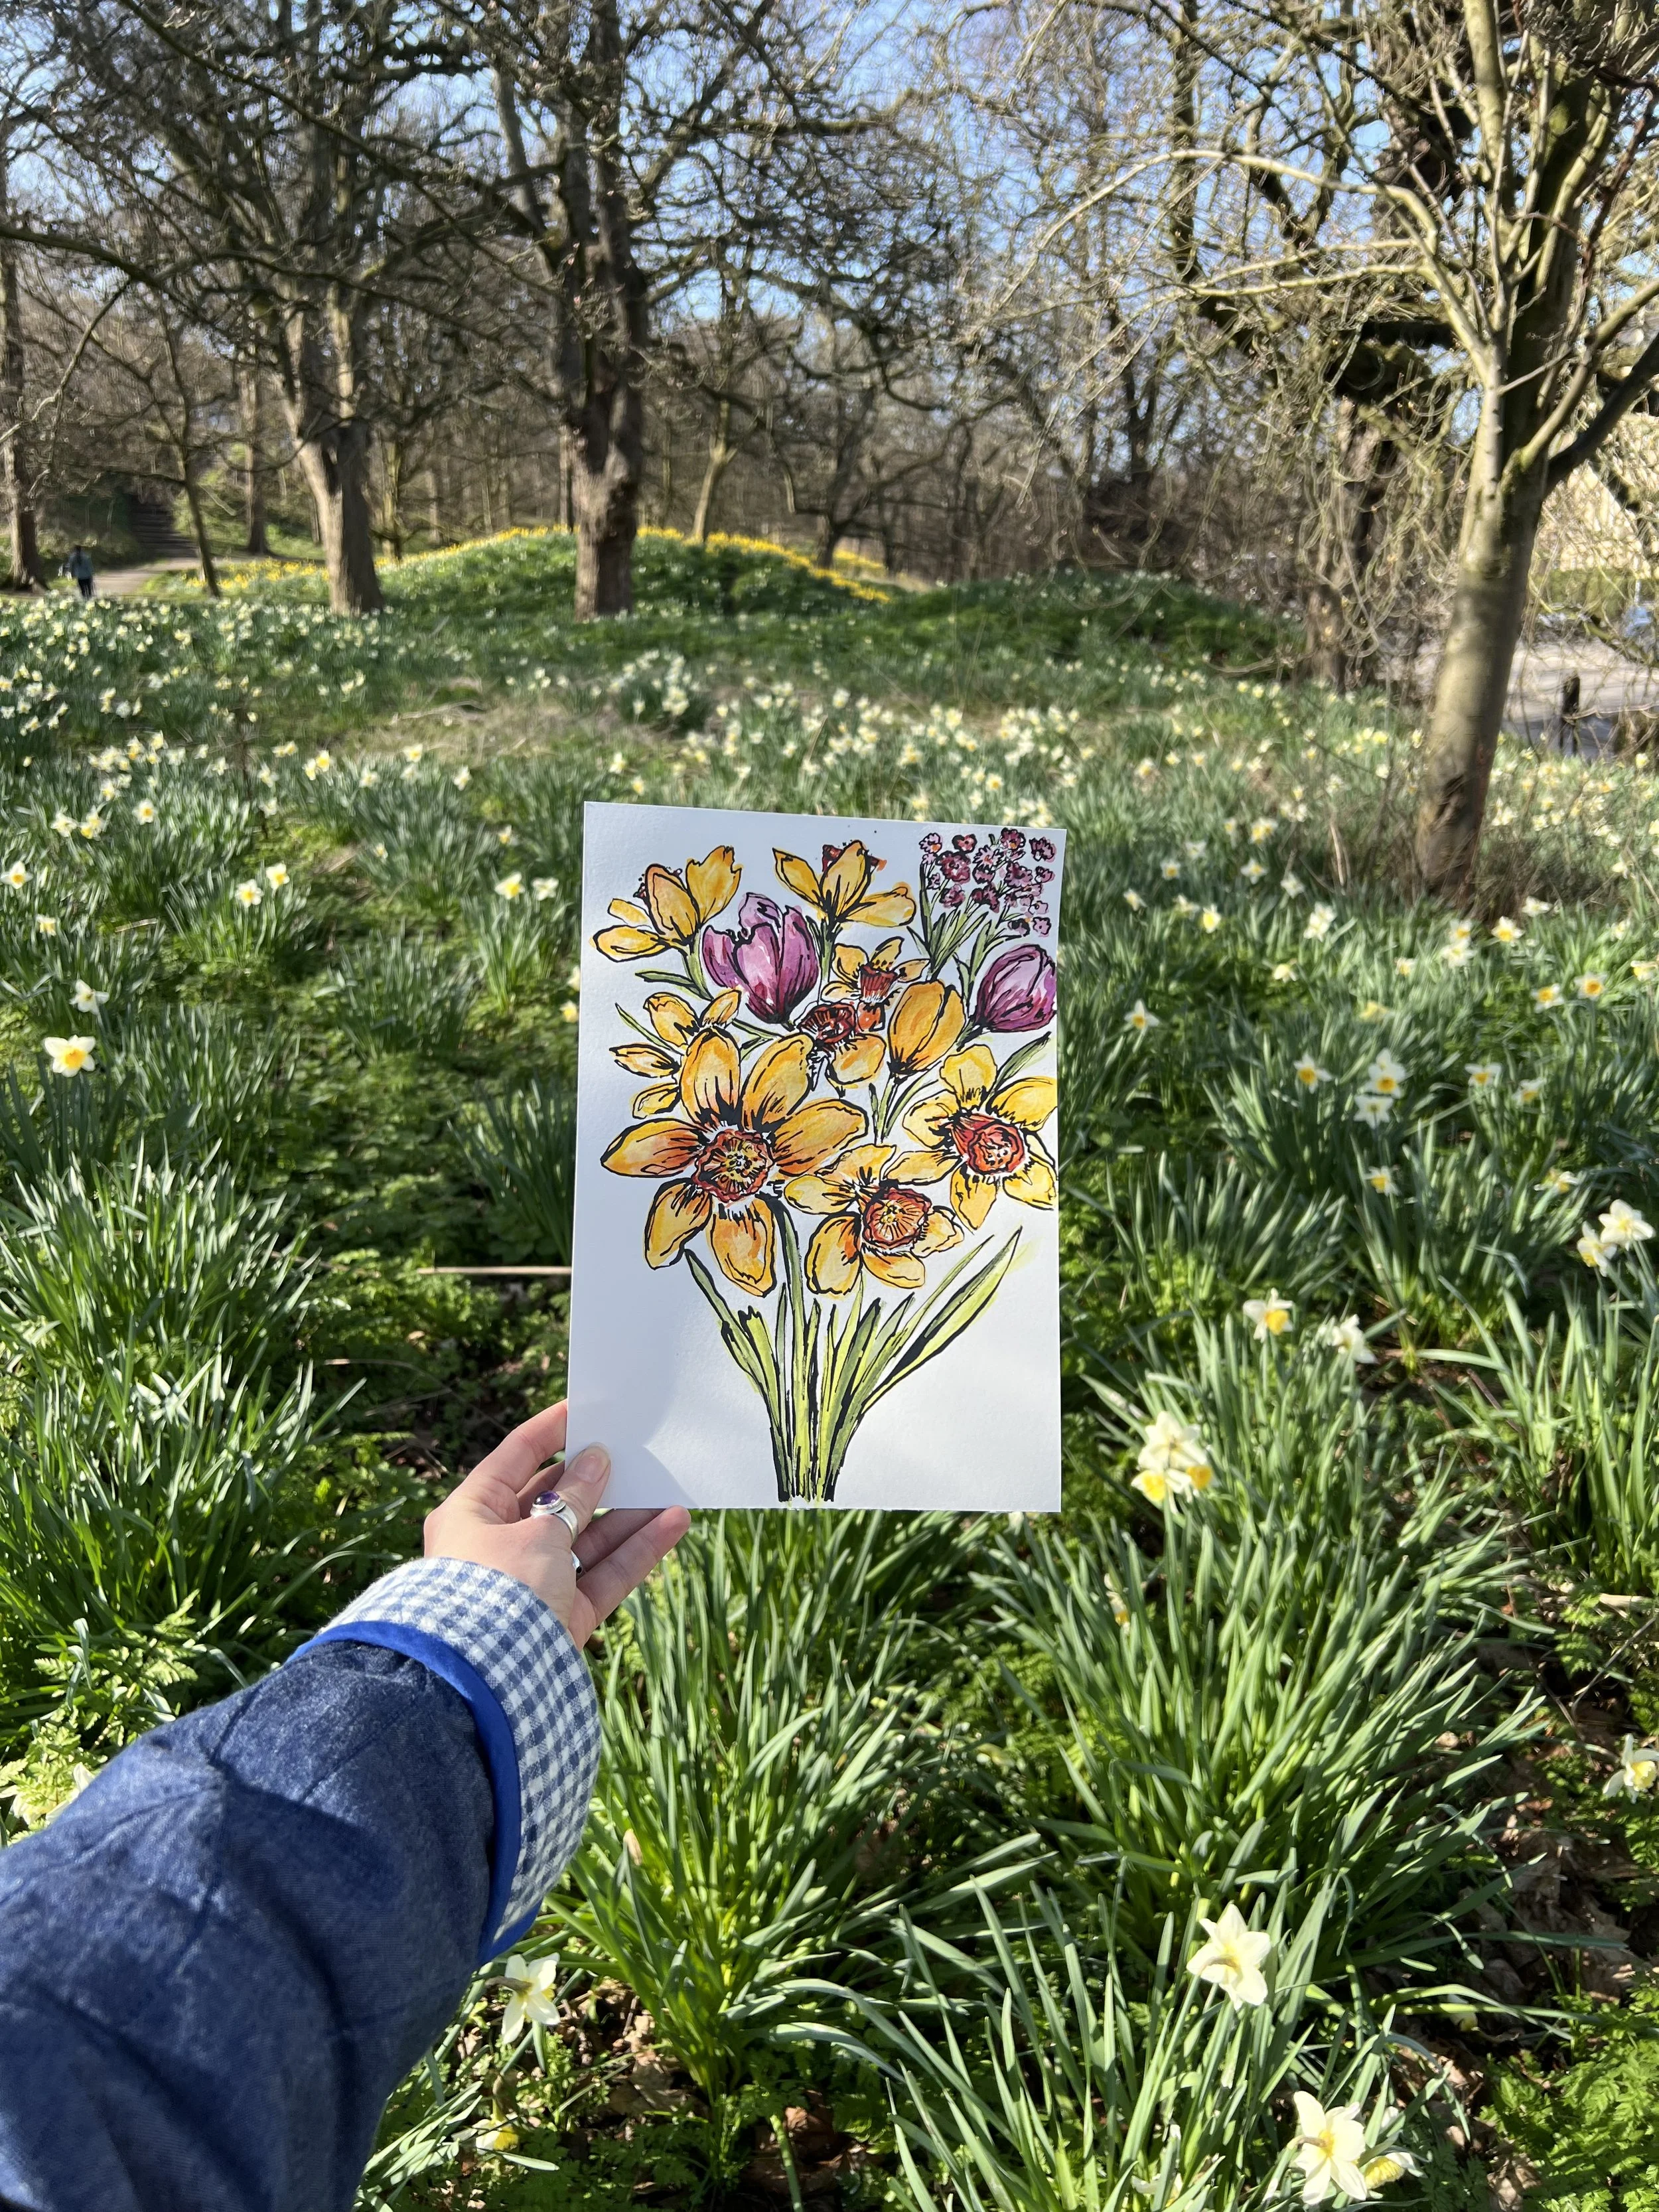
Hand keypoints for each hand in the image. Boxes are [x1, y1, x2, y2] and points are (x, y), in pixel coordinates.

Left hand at [423, 1402, 688, 1647]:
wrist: (486, 1683)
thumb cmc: (500, 1588)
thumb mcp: (539, 1530)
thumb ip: (574, 1494)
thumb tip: (596, 1460)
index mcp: (470, 1513)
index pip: (514, 1459)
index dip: (550, 1431)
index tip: (586, 1407)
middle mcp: (497, 1547)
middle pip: (554, 1501)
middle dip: (596, 1477)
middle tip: (633, 1449)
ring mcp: (531, 1585)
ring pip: (586, 1539)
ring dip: (625, 1514)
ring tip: (667, 1484)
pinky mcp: (561, 1618)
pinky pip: (601, 1575)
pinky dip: (634, 1551)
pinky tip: (672, 1523)